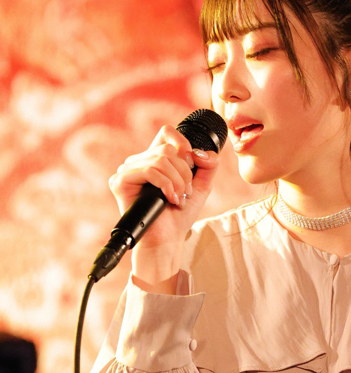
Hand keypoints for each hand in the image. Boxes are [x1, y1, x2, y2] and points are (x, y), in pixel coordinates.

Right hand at [108, 124, 220, 283]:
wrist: (168, 239)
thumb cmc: (180, 215)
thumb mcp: (201, 186)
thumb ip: (208, 165)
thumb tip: (201, 151)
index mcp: (154, 159)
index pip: (167, 133)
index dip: (183, 144)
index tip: (192, 166)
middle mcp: (138, 162)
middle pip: (168, 149)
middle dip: (185, 173)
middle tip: (186, 192)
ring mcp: (127, 171)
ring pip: (160, 159)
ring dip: (177, 181)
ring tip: (179, 198)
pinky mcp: (120, 181)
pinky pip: (149, 170)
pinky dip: (166, 185)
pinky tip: (169, 199)